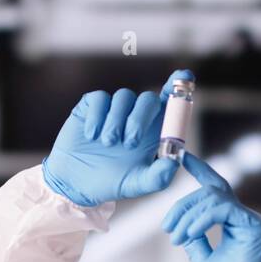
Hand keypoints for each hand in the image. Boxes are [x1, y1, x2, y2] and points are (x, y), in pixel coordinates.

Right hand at [42, 70, 193, 206]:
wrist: (76, 184)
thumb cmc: (112, 182)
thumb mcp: (137, 185)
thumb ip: (158, 177)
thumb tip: (174, 162)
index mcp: (153, 131)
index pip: (170, 102)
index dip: (178, 85)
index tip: (184, 76)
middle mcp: (135, 116)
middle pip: (148, 98)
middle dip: (140, 118)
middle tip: (129, 142)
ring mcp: (114, 110)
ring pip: (123, 97)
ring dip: (116, 121)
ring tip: (107, 143)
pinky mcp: (91, 107)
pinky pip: (99, 98)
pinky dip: (97, 116)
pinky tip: (92, 135)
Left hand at [162, 152, 260, 261]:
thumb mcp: (203, 260)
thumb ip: (197, 239)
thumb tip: (184, 225)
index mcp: (238, 225)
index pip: (217, 191)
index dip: (200, 170)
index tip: (180, 158)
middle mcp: (248, 220)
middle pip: (212, 191)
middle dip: (184, 204)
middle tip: (167, 226)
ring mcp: (254, 222)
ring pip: (215, 197)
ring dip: (188, 214)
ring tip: (176, 236)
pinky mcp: (255, 229)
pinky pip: (223, 209)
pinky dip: (201, 219)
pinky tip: (189, 234)